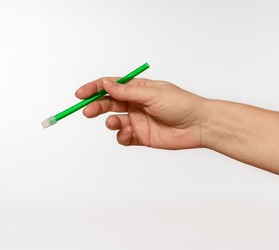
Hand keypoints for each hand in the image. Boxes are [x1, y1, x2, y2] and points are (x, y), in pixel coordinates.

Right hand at [75, 78, 205, 148]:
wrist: (198, 125)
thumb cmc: (180, 104)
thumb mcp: (151, 94)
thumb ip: (127, 92)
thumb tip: (105, 84)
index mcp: (138, 89)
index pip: (111, 86)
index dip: (94, 89)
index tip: (80, 94)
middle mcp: (136, 104)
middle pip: (109, 103)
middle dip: (96, 106)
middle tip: (87, 111)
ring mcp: (138, 120)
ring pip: (114, 121)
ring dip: (110, 122)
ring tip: (116, 123)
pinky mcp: (141, 136)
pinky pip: (123, 137)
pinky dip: (121, 136)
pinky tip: (128, 134)